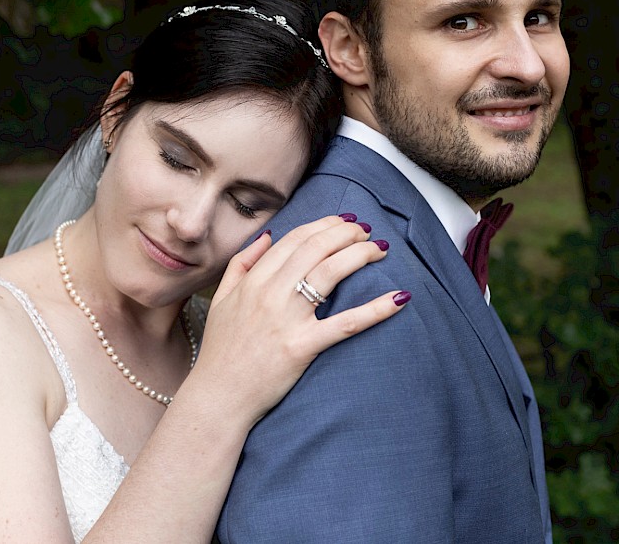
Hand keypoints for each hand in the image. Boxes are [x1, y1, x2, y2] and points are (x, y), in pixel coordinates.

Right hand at [190, 215, 408, 424]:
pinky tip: (399, 297)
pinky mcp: (303, 347)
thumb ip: (241, 264)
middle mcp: (270, 294)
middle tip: (366, 231)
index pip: (294, 239)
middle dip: (346, 233)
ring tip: (379, 250)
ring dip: (360, 254)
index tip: (343, 222)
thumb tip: (268, 236)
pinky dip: (376, 309)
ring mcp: (287, 320)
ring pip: (330, 273)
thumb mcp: (222, 300)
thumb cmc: (221, 351)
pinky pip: (346, 323)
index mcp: (254, 281)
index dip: (324, 225)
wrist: (218, 397)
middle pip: (316, 248)